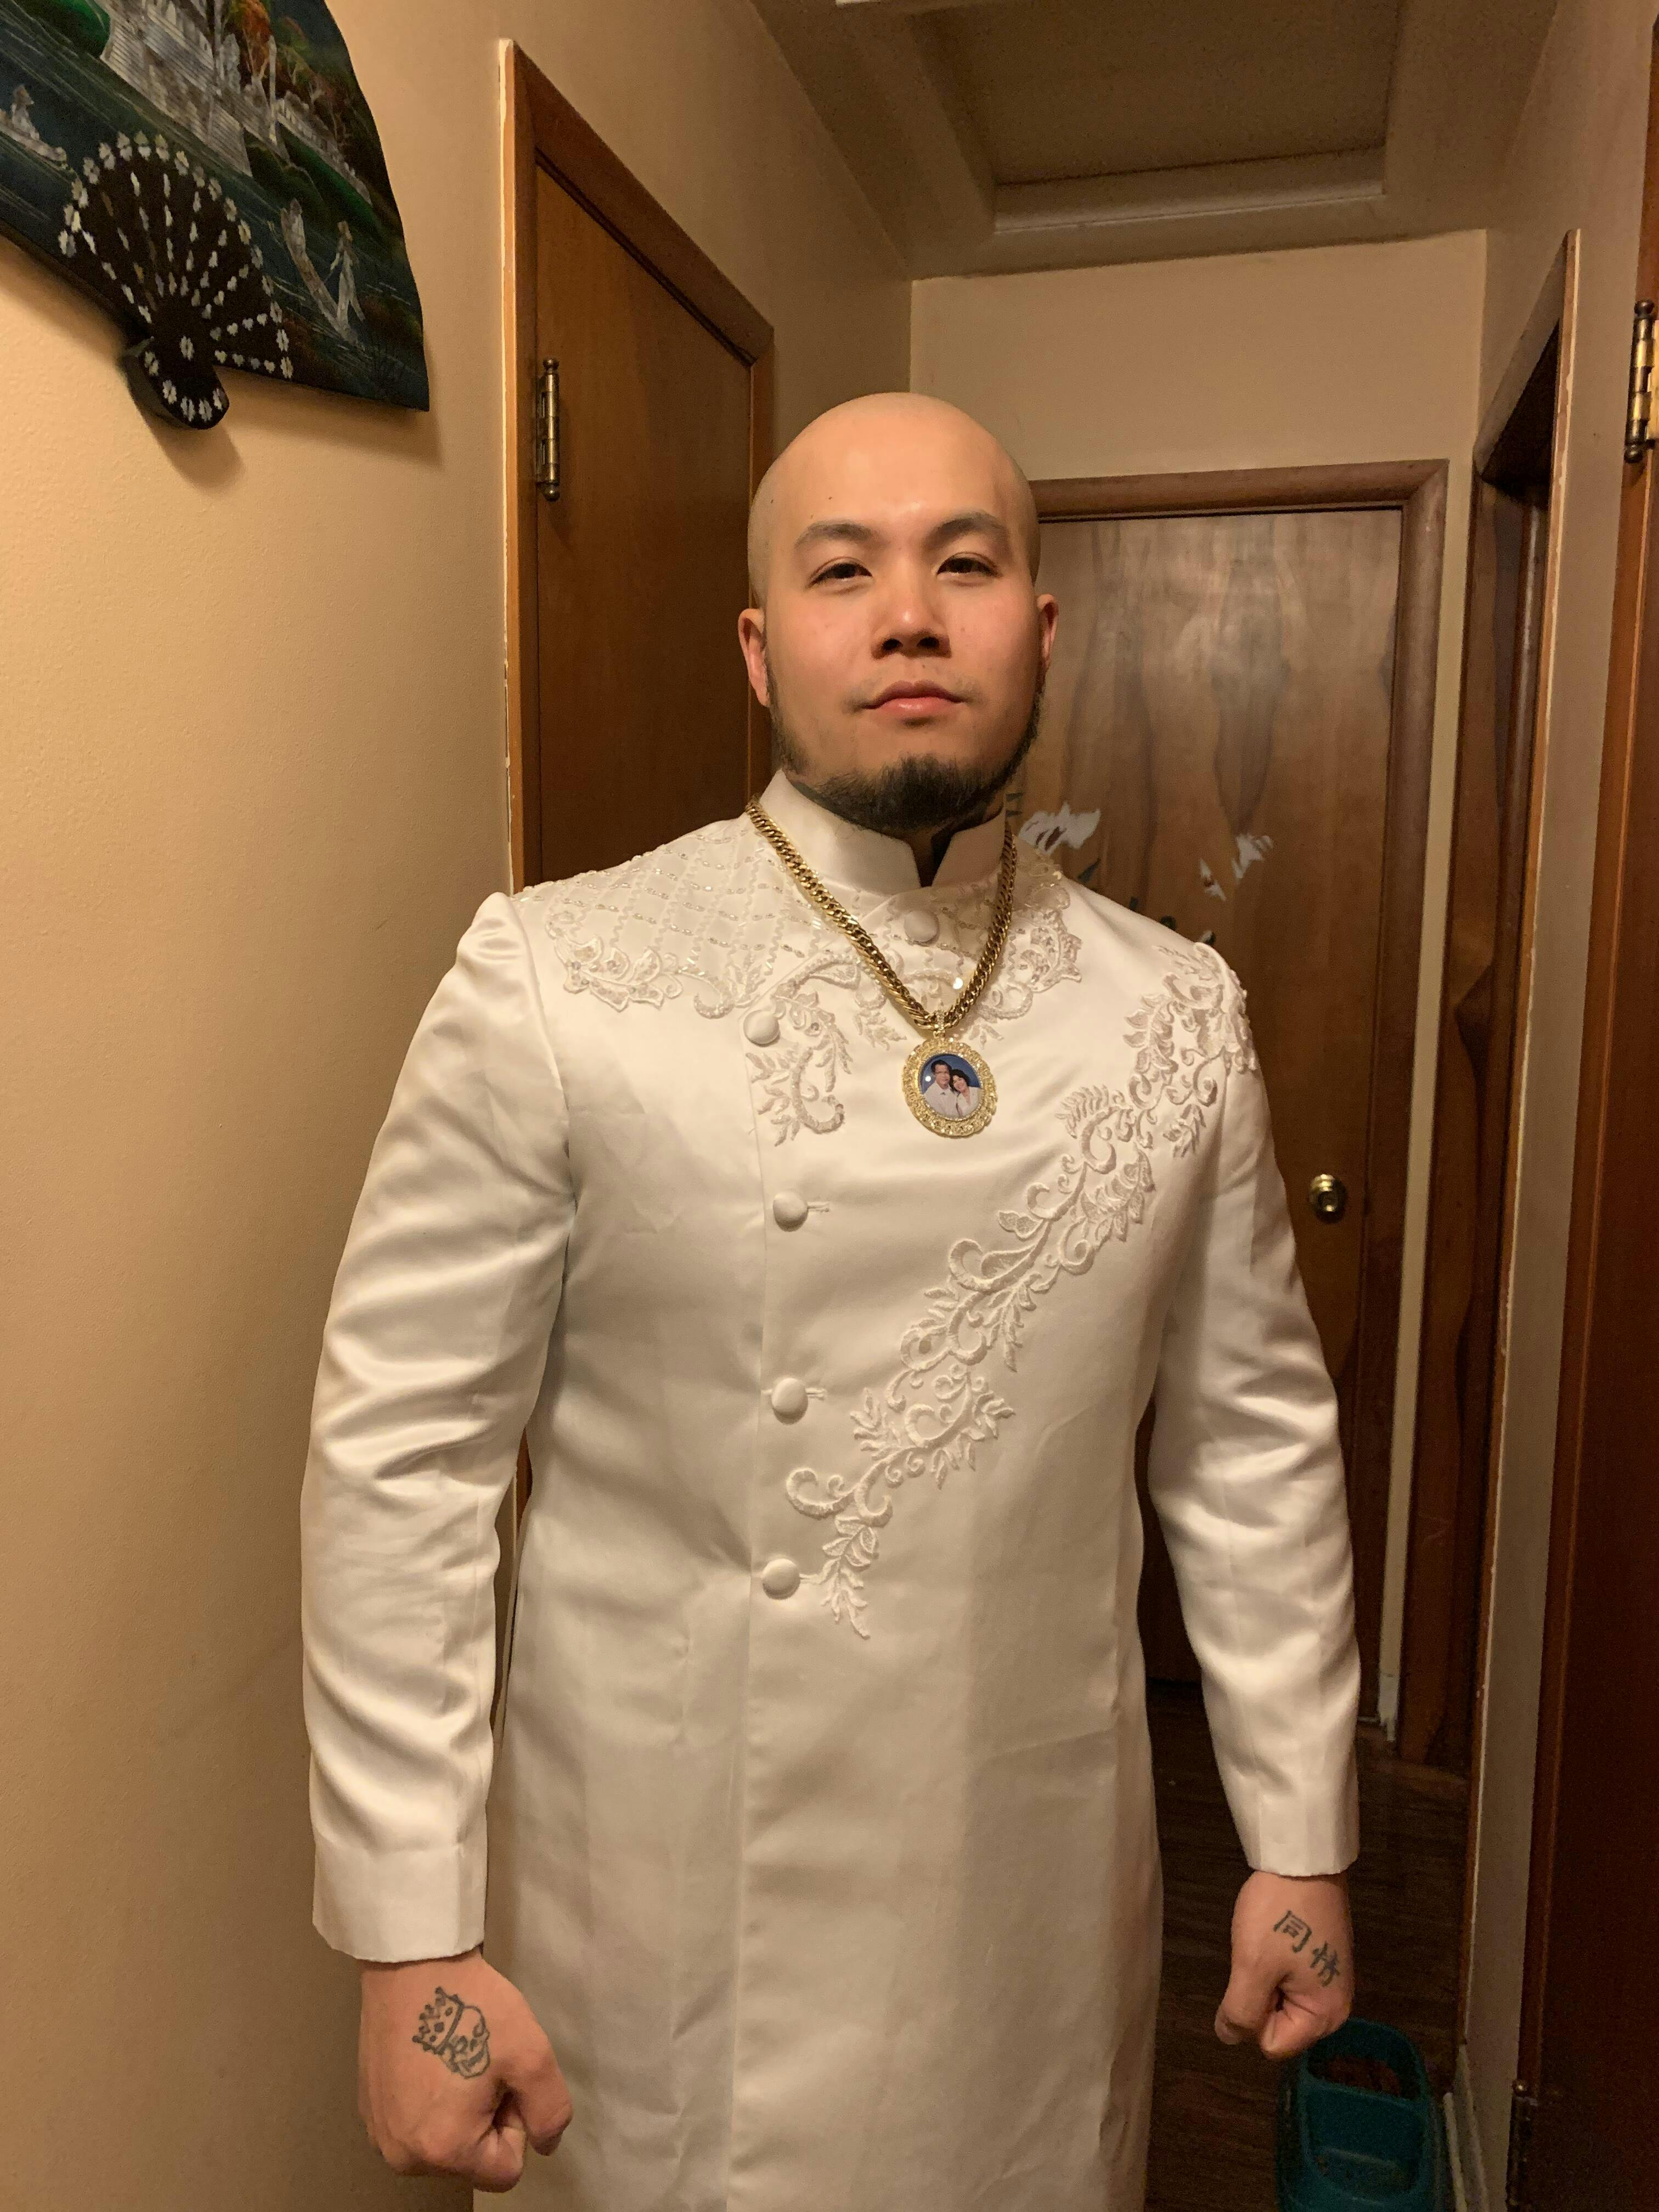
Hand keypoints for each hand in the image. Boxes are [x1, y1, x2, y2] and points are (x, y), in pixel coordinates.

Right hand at [358, 1948, 571, 2190]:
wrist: (413, 1962)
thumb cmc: (473, 2007)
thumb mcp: (532, 2054)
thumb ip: (550, 2112)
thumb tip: (544, 2147)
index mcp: (442, 2150)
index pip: (505, 2170)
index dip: (516, 2121)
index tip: (503, 2076)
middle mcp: (402, 2155)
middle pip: (471, 2160)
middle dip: (486, 2118)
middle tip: (480, 2062)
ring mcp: (379, 2134)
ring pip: (444, 2143)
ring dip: (459, 2110)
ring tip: (454, 2057)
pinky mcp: (368, 2111)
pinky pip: (416, 2125)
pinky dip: (430, 2101)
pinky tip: (430, 2057)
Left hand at [1214, 1869, 1353, 2061]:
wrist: (1303, 1861)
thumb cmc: (1278, 1914)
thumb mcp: (1252, 1965)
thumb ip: (1241, 2011)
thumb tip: (1229, 2038)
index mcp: (1326, 2016)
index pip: (1272, 2044)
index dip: (1253, 2013)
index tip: (1257, 1973)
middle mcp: (1336, 2008)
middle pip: (1278, 2026)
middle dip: (1261, 1996)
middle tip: (1264, 1957)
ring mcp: (1331, 1983)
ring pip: (1279, 2002)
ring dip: (1265, 1979)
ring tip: (1269, 1946)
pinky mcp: (1323, 1962)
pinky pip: (1288, 1982)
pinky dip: (1275, 1965)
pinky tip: (1277, 1939)